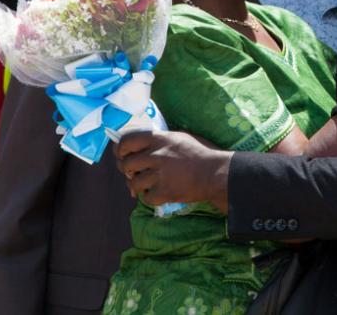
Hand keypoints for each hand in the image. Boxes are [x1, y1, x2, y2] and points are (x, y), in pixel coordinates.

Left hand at [114, 130, 232, 212]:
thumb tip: (136, 147)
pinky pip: (146, 198)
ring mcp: (160, 175)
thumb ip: (158, 141)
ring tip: (147, 184)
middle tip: (133, 173)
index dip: (120, 149)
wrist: (216, 173)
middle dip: (126, 170)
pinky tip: (159, 192)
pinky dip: (151, 197)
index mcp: (159, 139)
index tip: (122, 155)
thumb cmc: (200, 153)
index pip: (126, 141)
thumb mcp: (179, 138)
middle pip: (126, 164)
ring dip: (137, 185)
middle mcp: (157, 155)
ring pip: (133, 183)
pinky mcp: (165, 192)